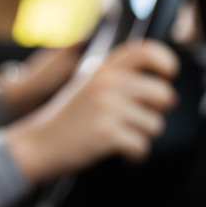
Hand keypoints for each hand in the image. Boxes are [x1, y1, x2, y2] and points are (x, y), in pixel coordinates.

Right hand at [6, 39, 179, 183]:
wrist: (37, 145)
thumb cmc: (68, 119)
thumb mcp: (89, 85)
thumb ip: (120, 78)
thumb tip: (162, 83)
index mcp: (104, 69)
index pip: (146, 51)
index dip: (166, 62)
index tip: (168, 77)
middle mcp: (107, 83)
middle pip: (164, 94)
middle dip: (157, 113)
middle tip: (139, 122)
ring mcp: (107, 107)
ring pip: (155, 125)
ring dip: (143, 137)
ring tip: (121, 137)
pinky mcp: (107, 133)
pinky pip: (142, 146)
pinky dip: (135, 155)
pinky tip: (121, 153)